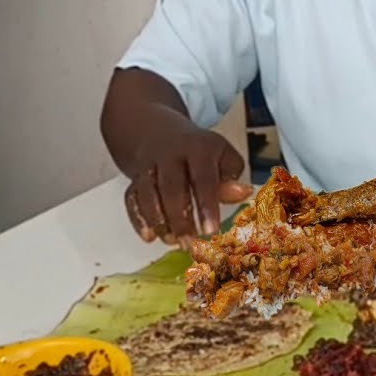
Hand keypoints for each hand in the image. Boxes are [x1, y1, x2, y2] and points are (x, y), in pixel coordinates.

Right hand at [123, 125, 251, 246]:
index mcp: (199, 149)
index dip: (206, 205)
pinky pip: (131, 197)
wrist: (159, 131)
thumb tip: (244, 192)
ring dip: (159, 220)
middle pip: (171, 187)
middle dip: (180, 218)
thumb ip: (230, 176)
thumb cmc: (199, 151)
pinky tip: (149, 236)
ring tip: (172, 241)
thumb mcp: (221, 156)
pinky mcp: (134, 177)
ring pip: (148, 193)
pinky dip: (138, 218)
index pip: (203, 177)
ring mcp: (150, 165)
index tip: (210, 231)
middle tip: (189, 244)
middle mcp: (171, 155)